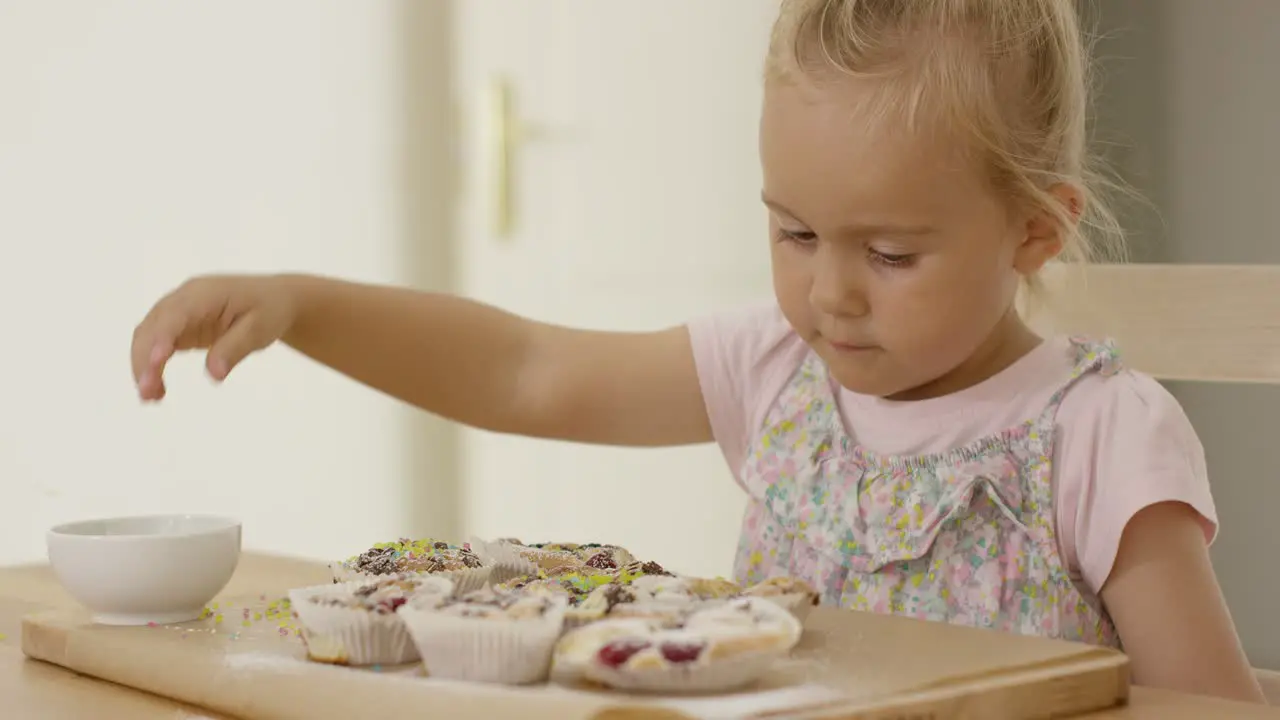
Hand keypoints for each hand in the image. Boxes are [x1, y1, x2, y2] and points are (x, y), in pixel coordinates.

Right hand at [131, 275, 298, 400]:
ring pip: (148, 337)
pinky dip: (152, 367)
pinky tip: (157, 391)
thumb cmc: (270, 310)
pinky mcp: (178, 326)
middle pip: (153, 327)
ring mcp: (178, 311)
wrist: (275, 299)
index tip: (156, 361)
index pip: (175, 315)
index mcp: (204, 293)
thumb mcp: (260, 329)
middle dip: (144, 359)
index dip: (162, 337)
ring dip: (143, 366)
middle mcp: (184, 298)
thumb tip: (214, 375)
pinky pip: (156, 345)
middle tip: (147, 393)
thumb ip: (235, 349)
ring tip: (150, 397)